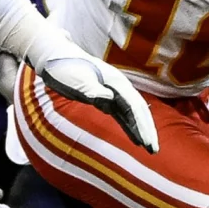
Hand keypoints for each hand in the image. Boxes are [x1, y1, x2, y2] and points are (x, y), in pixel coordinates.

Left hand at [15, 25, 159, 151]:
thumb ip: (92, 89)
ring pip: (132, 114)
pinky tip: (134, 139)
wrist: (54, 57)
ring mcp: (113, 92)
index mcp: (115, 82)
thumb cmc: (64, 68)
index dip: (143, 125)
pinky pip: (122, 115)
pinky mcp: (105, 98)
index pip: (134, 107)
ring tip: (149, 149)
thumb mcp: (76, 79)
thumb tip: (109, 98)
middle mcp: (118, 87)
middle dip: (147, 130)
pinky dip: (129, 127)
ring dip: (141, 130)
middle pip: (138, 111)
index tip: (148, 143)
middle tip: (154, 150)